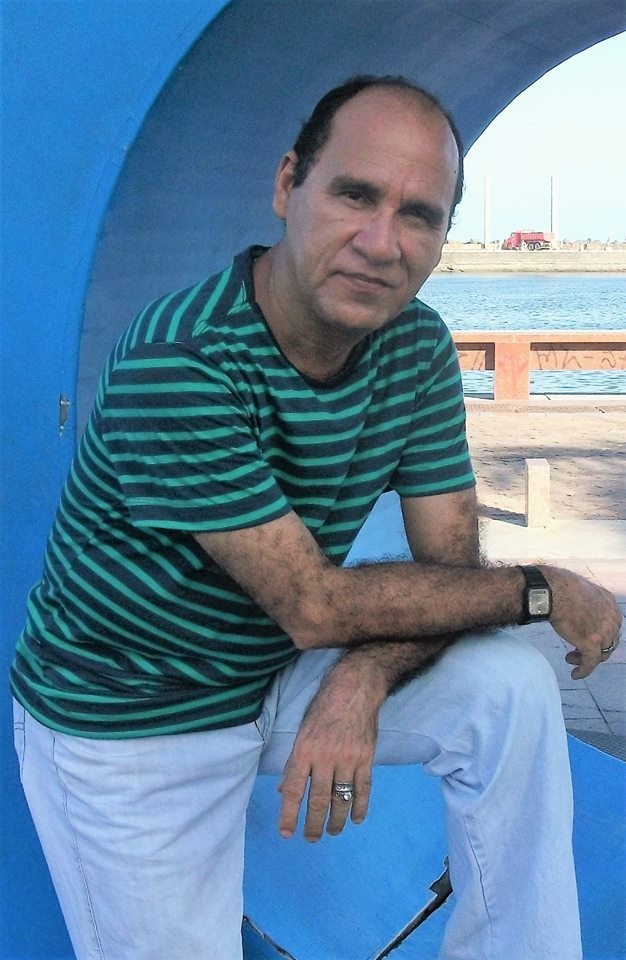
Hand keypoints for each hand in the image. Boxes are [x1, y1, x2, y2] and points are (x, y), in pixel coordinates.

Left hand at [277, 656, 383, 841]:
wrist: (355, 689)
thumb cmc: (323, 707)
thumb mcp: (302, 730)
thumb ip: (294, 762)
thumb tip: (282, 789)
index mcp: (304, 750)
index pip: (293, 789)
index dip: (288, 814)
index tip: (286, 833)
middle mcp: (325, 758)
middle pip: (318, 800)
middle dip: (313, 824)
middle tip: (310, 839)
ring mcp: (348, 759)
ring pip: (341, 799)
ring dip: (336, 821)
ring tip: (331, 832)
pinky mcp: (366, 759)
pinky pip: (364, 789)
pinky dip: (361, 807)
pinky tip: (357, 819)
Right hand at [542, 566, 622, 678]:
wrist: (553, 591)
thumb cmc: (559, 586)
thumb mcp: (580, 590)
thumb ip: (583, 601)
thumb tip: (571, 604)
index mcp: (609, 602)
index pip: (611, 624)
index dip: (601, 634)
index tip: (587, 636)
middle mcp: (611, 618)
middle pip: (609, 640)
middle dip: (595, 647)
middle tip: (578, 650)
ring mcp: (603, 632)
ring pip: (601, 653)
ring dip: (587, 659)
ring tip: (571, 658)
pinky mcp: (592, 644)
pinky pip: (591, 662)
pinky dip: (584, 670)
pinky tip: (575, 674)